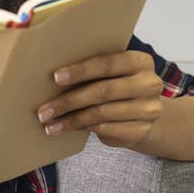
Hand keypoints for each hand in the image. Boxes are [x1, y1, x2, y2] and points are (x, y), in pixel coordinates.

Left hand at [36, 51, 164, 149]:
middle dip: (69, 101)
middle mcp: (149, 84)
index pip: (107, 64)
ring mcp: (148, 109)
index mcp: (140, 62)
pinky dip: (83, 128)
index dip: (80, 70)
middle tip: (44, 110)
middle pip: (102, 91)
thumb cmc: (120, 86)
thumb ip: (94, 68)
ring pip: (101, 114)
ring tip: (49, 124)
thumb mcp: (113, 73)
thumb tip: (54, 75)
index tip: (55, 78)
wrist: (147, 113)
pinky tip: (67, 128)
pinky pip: (106, 129)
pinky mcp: (142, 130)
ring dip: (71, 120)